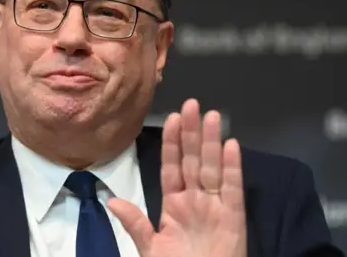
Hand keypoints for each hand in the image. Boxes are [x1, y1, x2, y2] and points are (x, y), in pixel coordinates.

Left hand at [108, 98, 246, 256]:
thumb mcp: (151, 248)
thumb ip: (135, 223)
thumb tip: (113, 201)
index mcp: (174, 204)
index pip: (171, 166)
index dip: (171, 143)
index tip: (171, 119)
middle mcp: (195, 199)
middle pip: (193, 159)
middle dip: (191, 133)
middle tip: (191, 104)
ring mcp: (215, 205)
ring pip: (212, 167)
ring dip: (211, 141)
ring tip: (210, 115)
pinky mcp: (233, 216)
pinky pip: (232, 187)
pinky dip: (232, 167)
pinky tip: (230, 145)